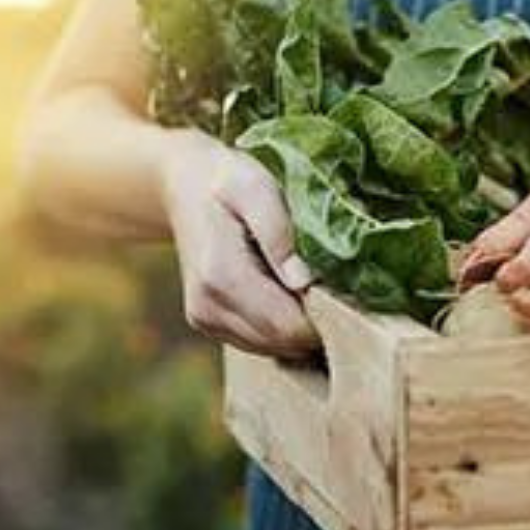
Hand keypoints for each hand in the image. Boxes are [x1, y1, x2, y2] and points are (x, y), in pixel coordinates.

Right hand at [158, 130, 319, 358]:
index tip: (346, 288)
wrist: (183, 186)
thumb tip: (304, 281)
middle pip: (282, 342)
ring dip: (299, 325)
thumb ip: (278, 234)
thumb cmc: (228, 181)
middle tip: (338, 285)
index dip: (325, 316)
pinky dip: (281, 325)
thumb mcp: (256, 188)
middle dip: (317, 323)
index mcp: (221, 276)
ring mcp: (206, 320)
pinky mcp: (209, 323)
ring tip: (310, 282)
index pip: (287, 325)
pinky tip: (288, 290)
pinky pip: (259, 341)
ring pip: (273, 348)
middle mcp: (208, 307)